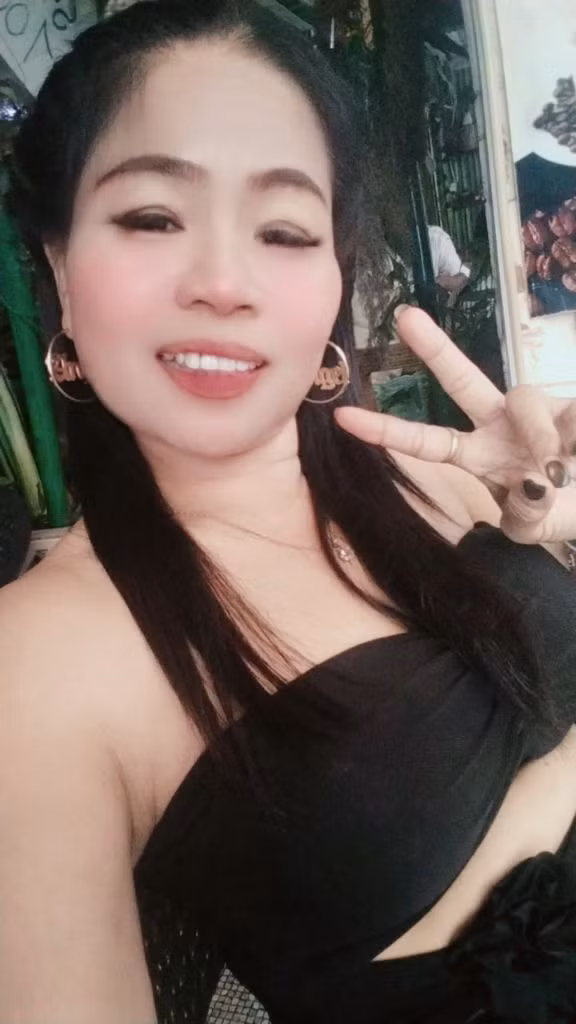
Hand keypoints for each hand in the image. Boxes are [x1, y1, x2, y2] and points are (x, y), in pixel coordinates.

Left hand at [335, 307, 575, 544]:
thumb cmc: (562, 512)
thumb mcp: (535, 527)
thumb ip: (526, 517)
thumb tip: (532, 486)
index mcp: (477, 455)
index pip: (426, 442)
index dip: (386, 431)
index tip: (342, 417)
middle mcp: (498, 425)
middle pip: (461, 380)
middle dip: (434, 348)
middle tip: (404, 317)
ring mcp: (535, 412)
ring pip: (524, 400)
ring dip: (538, 434)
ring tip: (557, 471)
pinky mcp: (572, 406)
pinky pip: (570, 411)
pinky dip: (574, 437)